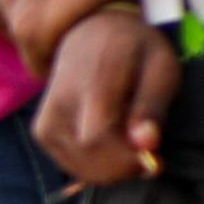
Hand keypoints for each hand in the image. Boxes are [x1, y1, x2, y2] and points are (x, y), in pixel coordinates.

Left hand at [0, 0, 149, 64]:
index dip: (21, 14)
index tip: (46, 18)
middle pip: (8, 26)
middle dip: (32, 33)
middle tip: (63, 35)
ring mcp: (12, 8)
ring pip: (23, 45)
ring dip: (44, 50)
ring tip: (72, 51)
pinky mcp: (30, 28)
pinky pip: (36, 59)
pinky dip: (53, 63)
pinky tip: (75, 59)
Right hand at [32, 1, 182, 188]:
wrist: (90, 34)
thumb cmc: (134, 51)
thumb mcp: (160, 66)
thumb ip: (153, 106)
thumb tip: (147, 145)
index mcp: (91, 80)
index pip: (97, 136)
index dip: (127, 158)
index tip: (154, 159)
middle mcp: (59, 102)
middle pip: (87, 155)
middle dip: (124, 167)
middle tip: (148, 156)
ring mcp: (46, 119)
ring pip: (79, 167)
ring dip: (112, 169)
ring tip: (131, 148)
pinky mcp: (43, 132)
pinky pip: (72, 166)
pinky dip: (97, 167)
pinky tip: (112, 149)